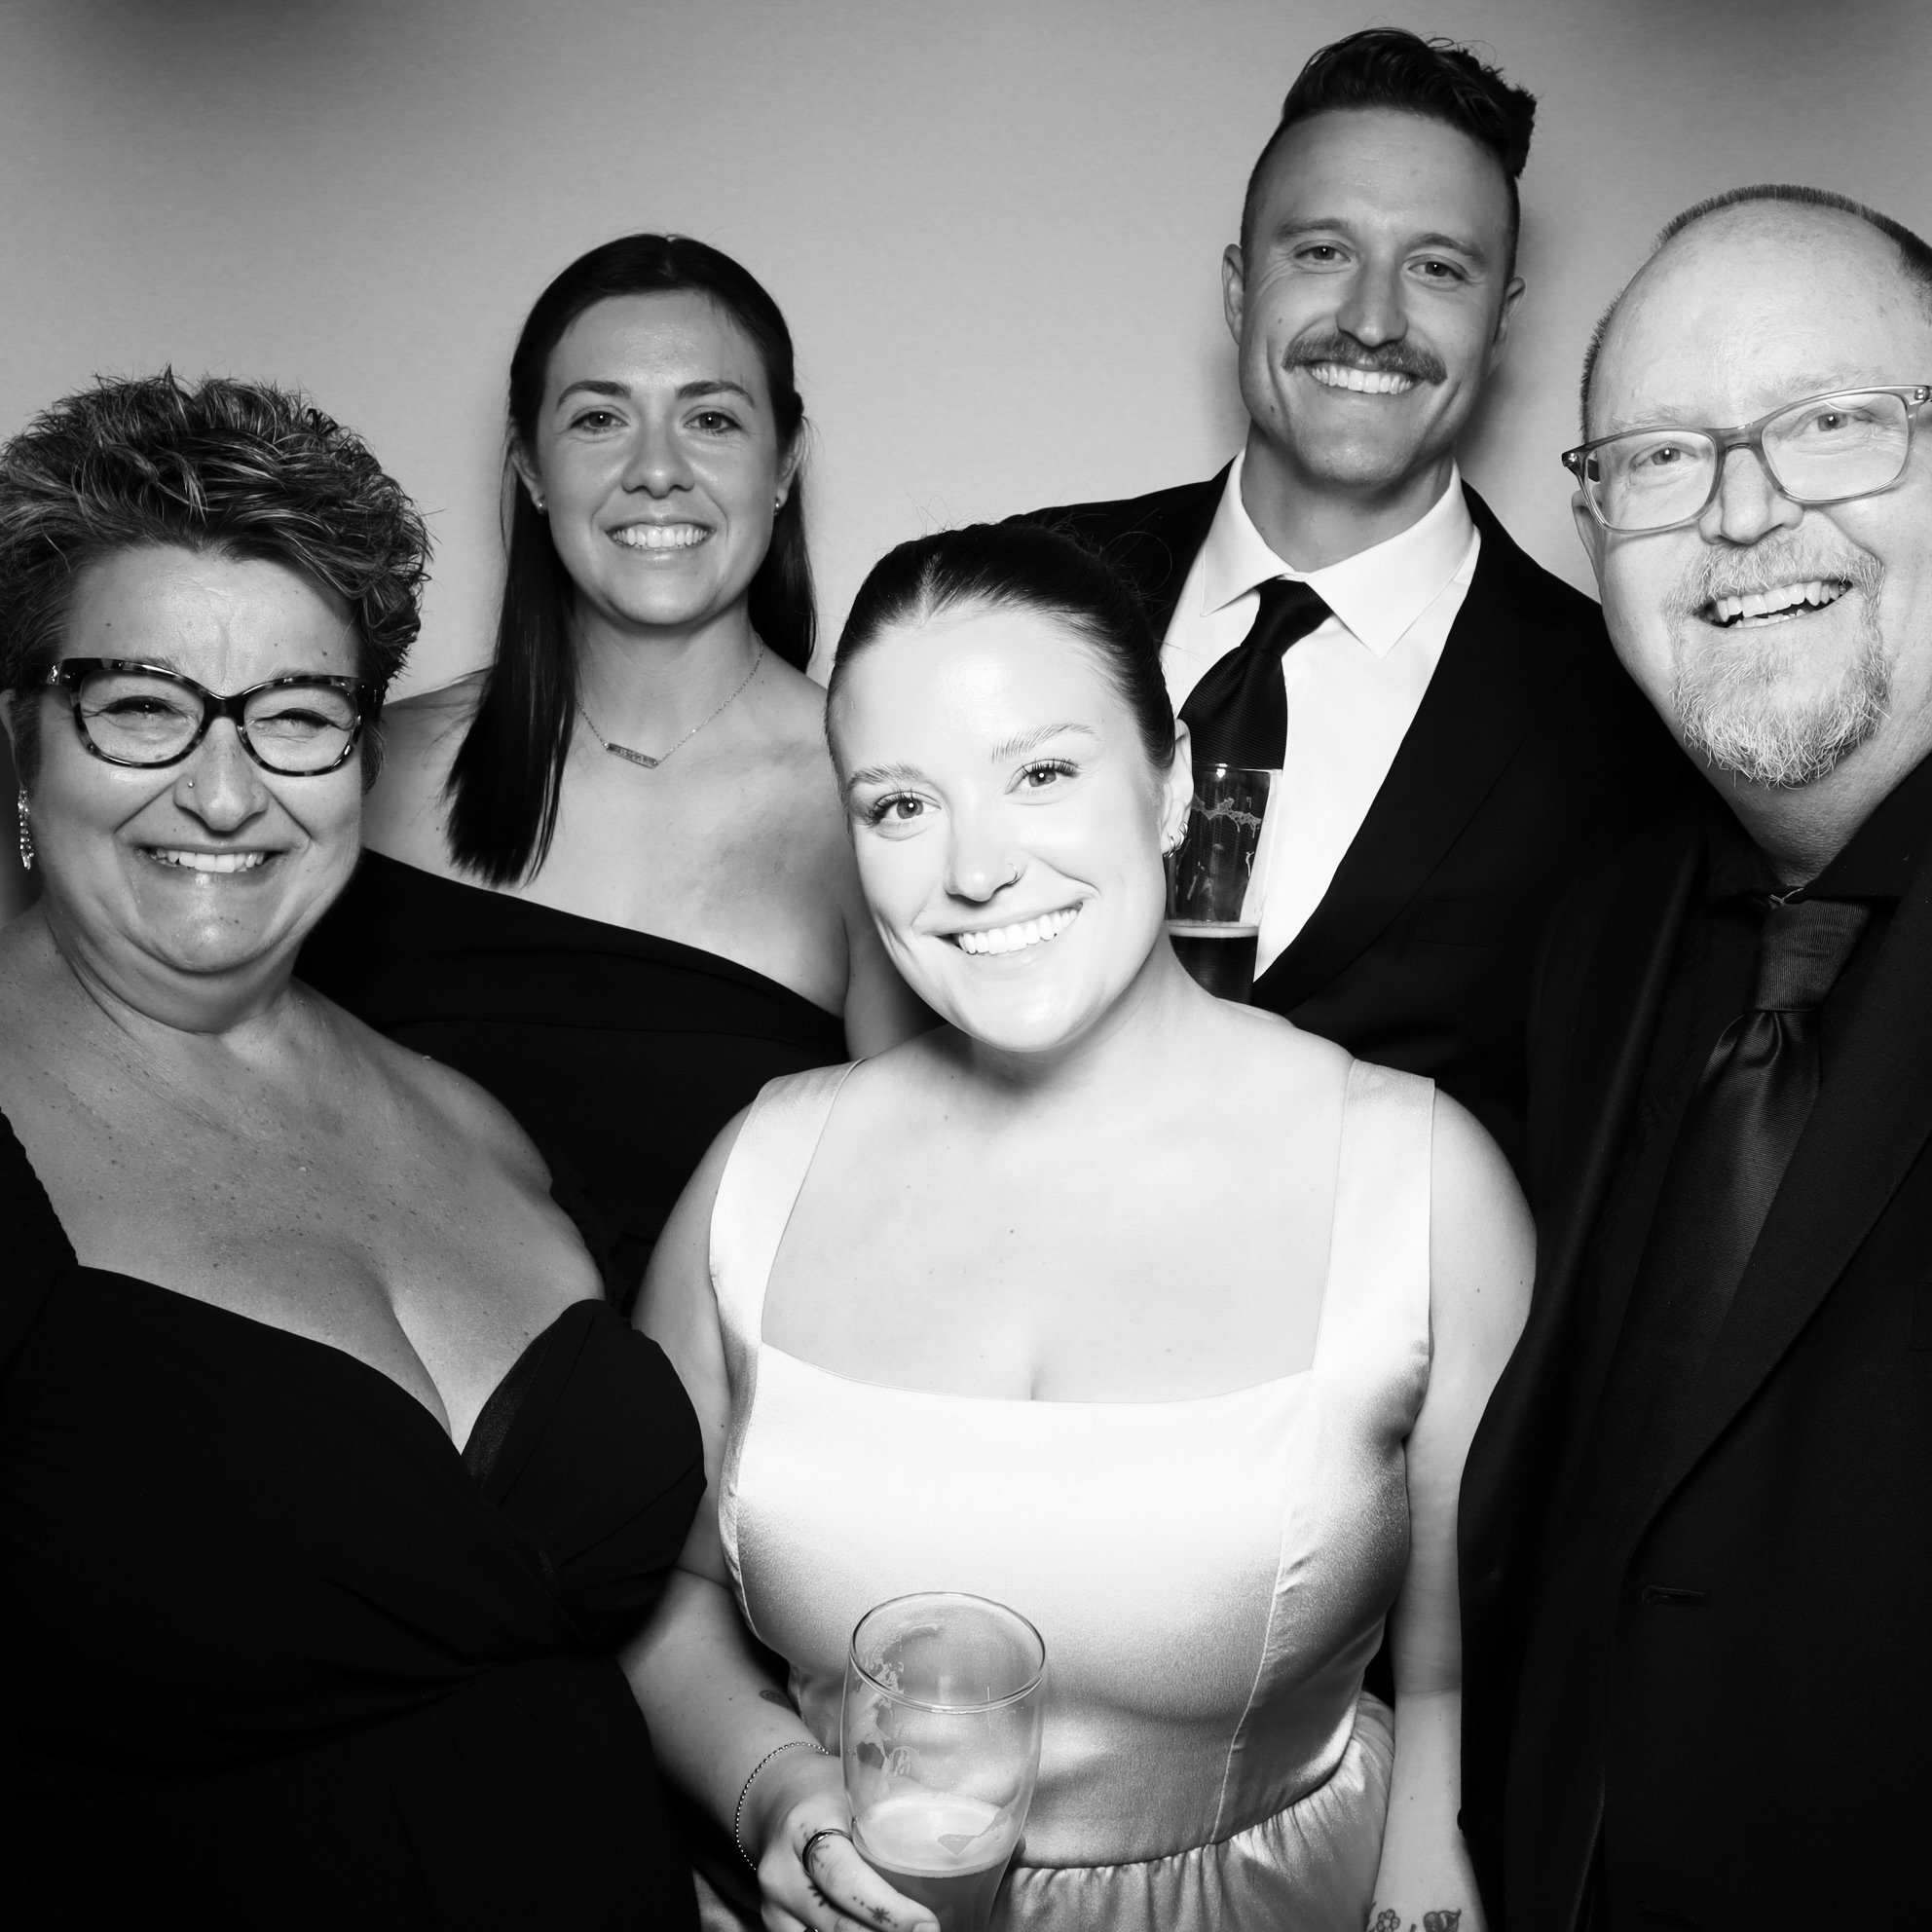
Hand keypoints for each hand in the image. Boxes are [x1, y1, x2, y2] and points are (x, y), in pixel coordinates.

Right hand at [748, 1752, 937, 1931]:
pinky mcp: (773, 1923)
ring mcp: (773, 1903)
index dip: (886, 1909)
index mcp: (806, 1826)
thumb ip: (898, 1810)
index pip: (844, 1878)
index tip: (927, 1925)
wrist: (776, 1797)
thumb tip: (962, 1836)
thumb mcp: (858, 1787)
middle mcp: (781, 1870)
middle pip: (835, 1922)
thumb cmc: (828, 1790)